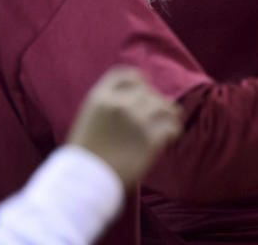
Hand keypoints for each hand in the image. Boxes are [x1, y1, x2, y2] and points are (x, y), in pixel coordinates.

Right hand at [67, 67, 182, 187]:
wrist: (82, 183)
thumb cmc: (84, 156)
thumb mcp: (89, 121)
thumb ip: (110, 106)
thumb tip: (138, 98)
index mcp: (100, 97)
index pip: (126, 75)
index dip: (139, 80)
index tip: (146, 87)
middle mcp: (121, 103)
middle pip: (149, 93)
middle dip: (155, 103)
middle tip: (159, 115)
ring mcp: (138, 119)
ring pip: (166, 107)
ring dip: (170, 115)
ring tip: (172, 123)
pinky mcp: (152, 137)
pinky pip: (172, 127)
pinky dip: (174, 131)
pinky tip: (172, 137)